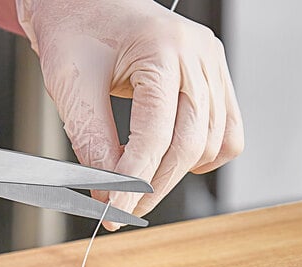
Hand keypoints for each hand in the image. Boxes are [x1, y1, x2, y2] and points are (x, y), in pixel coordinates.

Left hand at [16, 0, 243, 228]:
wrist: (86, 2)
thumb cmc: (76, 31)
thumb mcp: (73, 88)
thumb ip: (93, 145)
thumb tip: (109, 194)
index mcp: (160, 49)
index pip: (156, 133)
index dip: (135, 180)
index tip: (115, 210)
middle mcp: (196, 56)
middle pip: (189, 144)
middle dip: (154, 186)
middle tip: (124, 210)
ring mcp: (211, 66)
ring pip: (211, 144)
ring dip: (176, 175)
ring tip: (141, 184)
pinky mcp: (214, 78)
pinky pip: (228, 133)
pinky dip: (205, 156)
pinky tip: (176, 161)